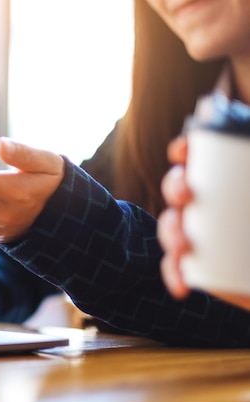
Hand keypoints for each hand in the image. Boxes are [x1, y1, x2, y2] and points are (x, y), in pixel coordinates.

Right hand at [159, 137, 249, 310]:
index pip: (201, 157)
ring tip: (183, 245)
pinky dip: (172, 272)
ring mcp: (204, 235)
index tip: (182, 151)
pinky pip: (175, 266)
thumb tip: (221, 114)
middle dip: (174, 187)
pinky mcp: (201, 267)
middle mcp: (215, 204)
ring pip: (171, 225)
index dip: (185, 150)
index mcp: (233, 180)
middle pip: (179, 187)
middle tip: (186, 195)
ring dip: (169, 231)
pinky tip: (180, 284)